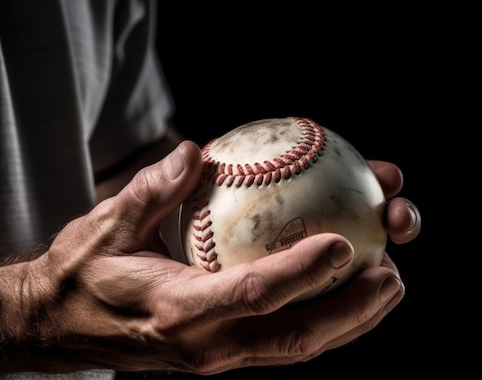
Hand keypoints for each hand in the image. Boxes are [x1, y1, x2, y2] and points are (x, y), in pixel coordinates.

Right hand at [4, 141, 419, 373]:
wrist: (60, 326)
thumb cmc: (84, 272)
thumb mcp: (105, 223)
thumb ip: (151, 189)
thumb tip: (197, 152)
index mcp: (179, 310)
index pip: (253, 293)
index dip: (303, 271)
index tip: (346, 242)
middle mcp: (208, 344)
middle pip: (295, 336)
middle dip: (353, 310)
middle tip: (393, 273)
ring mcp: (221, 355)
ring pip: (300, 346)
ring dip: (353, 320)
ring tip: (392, 284)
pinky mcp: (228, 351)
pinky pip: (286, 340)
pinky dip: (328, 321)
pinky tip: (353, 294)